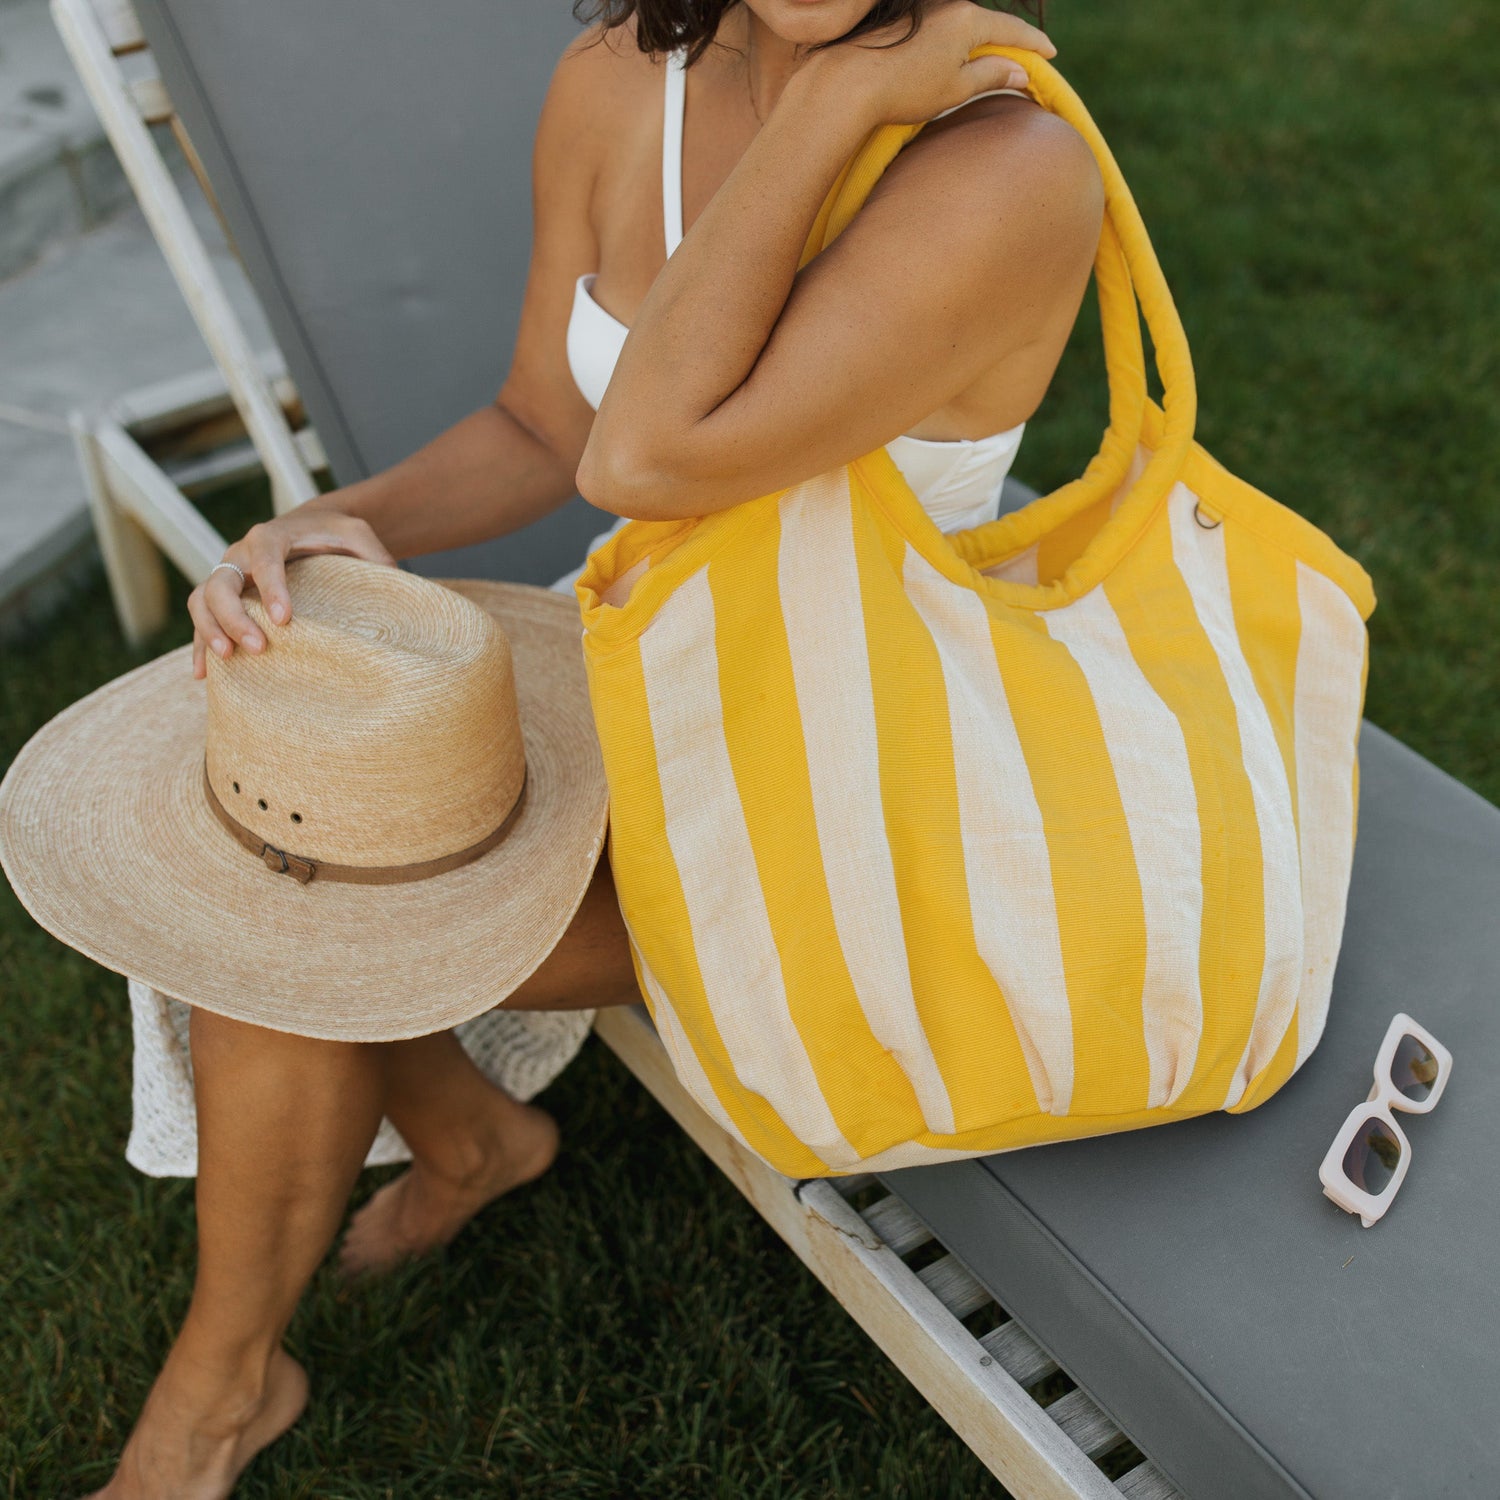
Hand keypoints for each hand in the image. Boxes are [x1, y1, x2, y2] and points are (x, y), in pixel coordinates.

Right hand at [187, 500, 397, 678]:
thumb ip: (374, 554)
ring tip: (230, 659)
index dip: (270, 588)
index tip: (284, 620)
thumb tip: (395, 584)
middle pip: (220, 583)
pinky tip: (204, 674)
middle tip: (259, 648)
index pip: (264, 558)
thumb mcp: (358, 534)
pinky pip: (201, 619)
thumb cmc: (335, 533)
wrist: (309, 528)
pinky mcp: (223, 598)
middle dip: (233, 617)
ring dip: (210, 630)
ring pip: (201, 600)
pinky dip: (200, 645)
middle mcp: (240, 554)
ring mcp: (227, 576)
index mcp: (270, 536)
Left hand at [804, 0, 1054, 127]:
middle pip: (987, 24)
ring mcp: (925, 12)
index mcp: (967, 19)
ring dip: (979, 44)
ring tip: (990, 64)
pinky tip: (953, 61)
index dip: (1033, 44)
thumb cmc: (904, 89)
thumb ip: (991, 75)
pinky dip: (956, 45)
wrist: (848, 81)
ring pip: (962, 27)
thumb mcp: (955, 88)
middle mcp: (948, 6)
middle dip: (1008, 42)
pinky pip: (942, 31)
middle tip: (1025, 59)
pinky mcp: (905, 23)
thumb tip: (1020, 71)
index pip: (1011, 29)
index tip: (1050, 54)